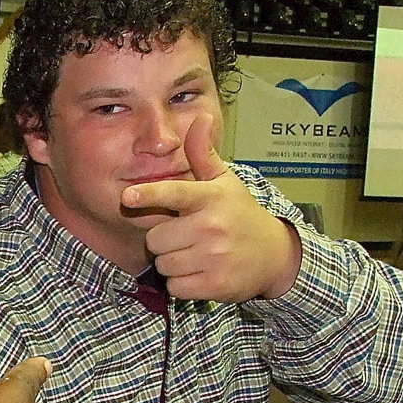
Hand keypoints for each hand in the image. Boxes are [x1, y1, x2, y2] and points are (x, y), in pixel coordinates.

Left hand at [121, 115, 302, 301]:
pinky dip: (183, 284)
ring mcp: (214, 257)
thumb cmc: (239, 214)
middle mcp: (212, 226)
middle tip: (188, 236)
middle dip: (165, 240)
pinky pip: (175, 286)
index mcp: (210, 198)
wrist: (274, 255)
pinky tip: (202, 273)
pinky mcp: (215, 285)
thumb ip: (202, 153)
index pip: (175, 193)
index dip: (150, 195)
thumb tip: (200, 116)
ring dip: (173, 263)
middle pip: (156, 239)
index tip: (128, 195)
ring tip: (197, 254)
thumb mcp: (224, 181)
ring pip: (163, 265)